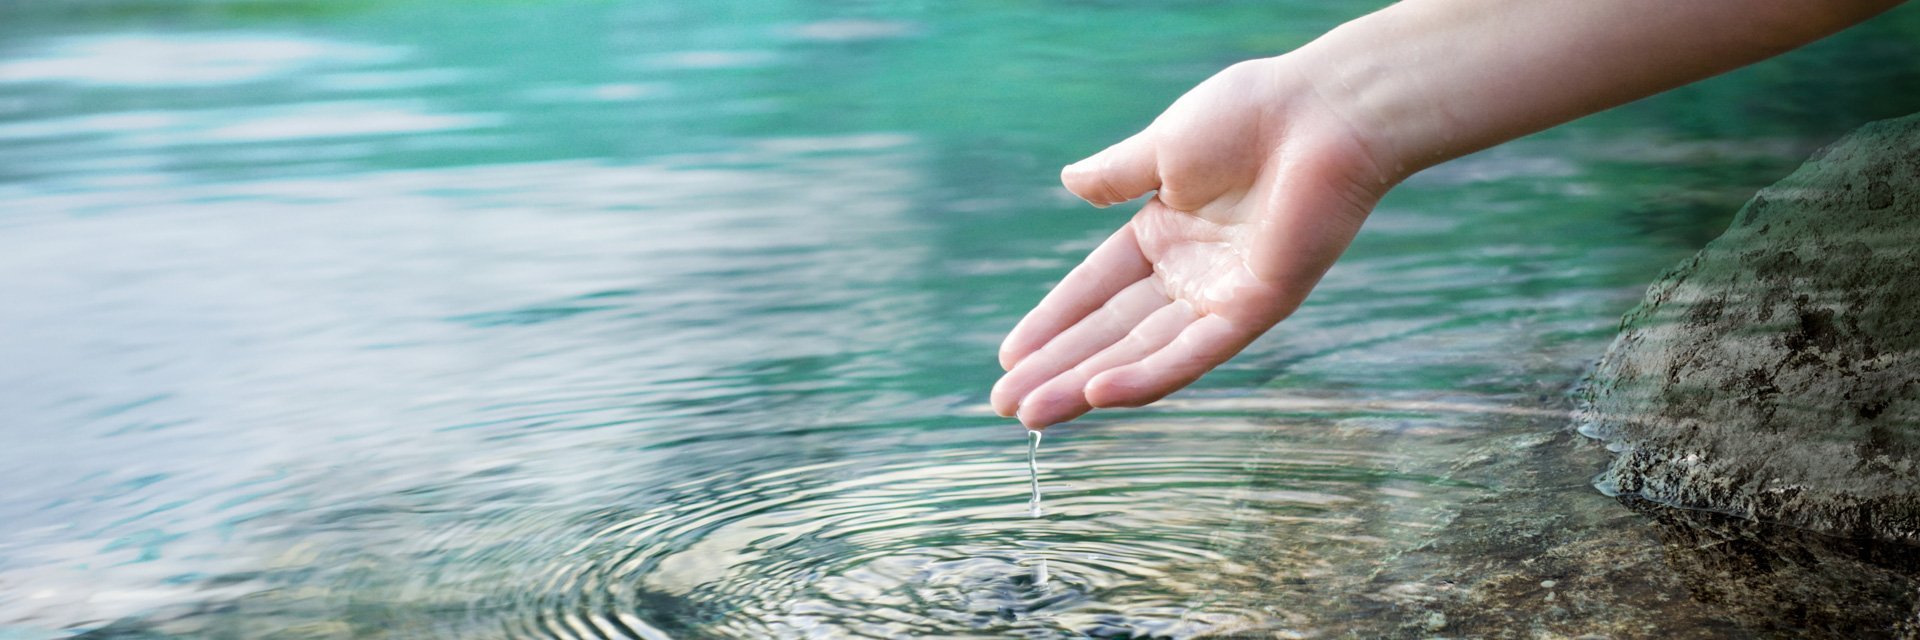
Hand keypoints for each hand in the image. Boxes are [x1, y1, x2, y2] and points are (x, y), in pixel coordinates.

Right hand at [992, 56, 1395, 428]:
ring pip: (1141, 352)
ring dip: (1086, 383)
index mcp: (1165, 231)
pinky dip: (1146, 376)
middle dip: (1057, 367)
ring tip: (1032, 413)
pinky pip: (1192, 353)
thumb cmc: (1250, 116)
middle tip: (1005, 404)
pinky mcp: (1254, 310)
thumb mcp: (1161, 147)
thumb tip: (1068, 182)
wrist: (1320, 115)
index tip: (1010, 355)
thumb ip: (1116, 175)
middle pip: (1110, 331)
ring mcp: (1220, 296)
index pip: (1095, 288)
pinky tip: (1098, 394)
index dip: (1052, 321)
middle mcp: (1190, 272)